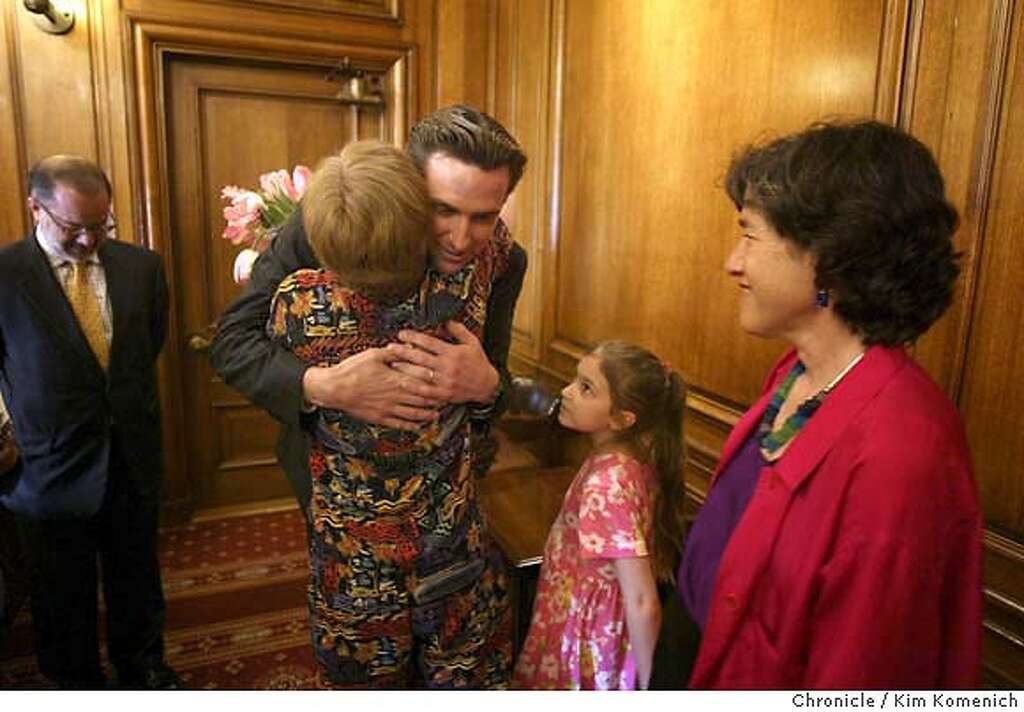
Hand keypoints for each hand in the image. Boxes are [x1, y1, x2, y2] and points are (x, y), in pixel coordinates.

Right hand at [301, 347, 441, 429]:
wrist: (333, 389)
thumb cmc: (351, 370)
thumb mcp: (373, 354)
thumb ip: (392, 353)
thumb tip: (406, 347)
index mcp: (394, 378)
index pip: (421, 382)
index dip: (435, 383)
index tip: (444, 382)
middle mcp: (394, 395)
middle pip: (421, 399)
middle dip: (436, 400)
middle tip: (447, 399)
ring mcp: (388, 408)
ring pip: (413, 414)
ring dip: (427, 414)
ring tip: (437, 414)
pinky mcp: (380, 418)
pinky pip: (399, 424)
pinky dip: (411, 426)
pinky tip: (417, 426)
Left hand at [389, 322, 499, 404]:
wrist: (487, 386)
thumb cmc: (479, 362)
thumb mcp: (472, 342)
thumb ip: (458, 330)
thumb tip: (445, 320)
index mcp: (453, 353)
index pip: (429, 342)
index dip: (413, 337)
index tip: (402, 333)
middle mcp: (448, 367)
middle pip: (420, 357)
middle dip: (403, 352)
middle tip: (390, 347)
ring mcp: (445, 381)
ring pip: (420, 374)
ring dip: (404, 369)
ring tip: (392, 364)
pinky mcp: (444, 394)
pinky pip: (426, 391)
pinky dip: (414, 387)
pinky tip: (403, 383)